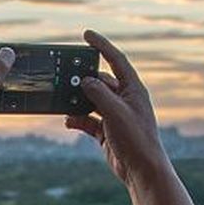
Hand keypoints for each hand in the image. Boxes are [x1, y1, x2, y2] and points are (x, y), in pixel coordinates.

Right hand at [69, 30, 168, 186]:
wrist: (141, 170)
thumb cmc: (136, 139)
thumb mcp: (115, 112)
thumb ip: (98, 93)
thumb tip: (84, 80)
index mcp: (133, 89)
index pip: (116, 60)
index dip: (101, 46)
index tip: (86, 34)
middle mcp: (124, 100)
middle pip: (99, 82)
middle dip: (82, 80)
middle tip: (64, 75)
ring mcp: (115, 115)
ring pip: (91, 101)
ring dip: (77, 101)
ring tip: (62, 99)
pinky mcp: (107, 131)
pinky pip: (88, 120)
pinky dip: (77, 119)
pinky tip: (68, 121)